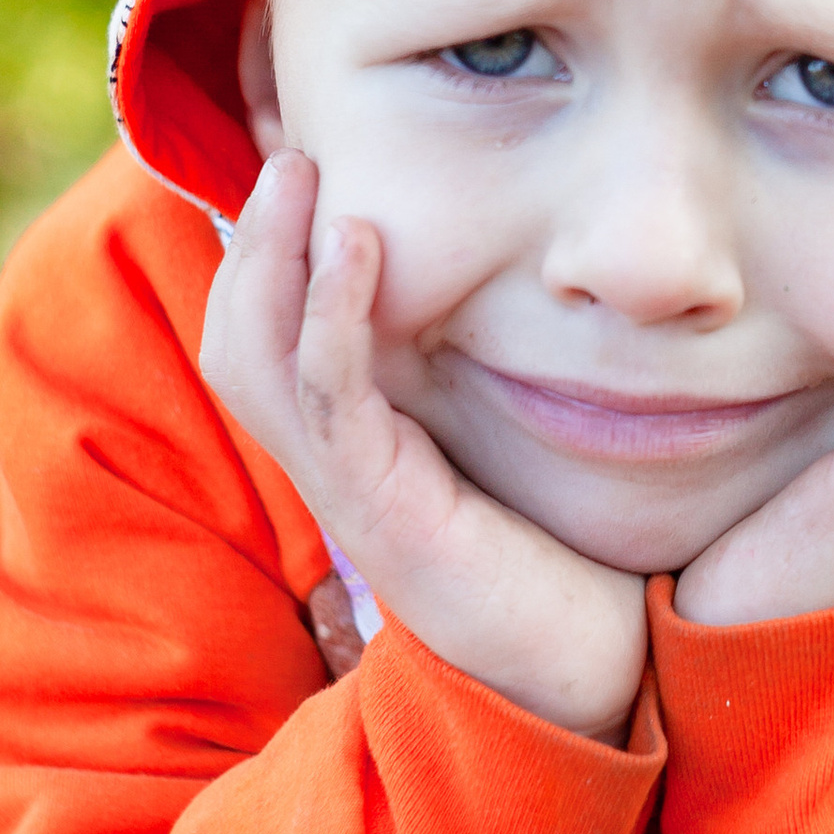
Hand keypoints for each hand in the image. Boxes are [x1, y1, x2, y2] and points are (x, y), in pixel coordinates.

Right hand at [200, 152, 649, 740]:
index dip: (269, 255)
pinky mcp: (391, 515)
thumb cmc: (572, 564)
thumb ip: (497, 377)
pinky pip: (333, 398)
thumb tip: (530, 282)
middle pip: (235, 343)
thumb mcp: (518, 446)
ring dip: (273, 259)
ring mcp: (356, 495)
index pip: (271, 341)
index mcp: (360, 451)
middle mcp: (339, 470)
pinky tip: (358, 242)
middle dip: (251, 242)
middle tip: (288, 153)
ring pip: (258, 364)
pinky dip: (334, 313)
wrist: (598, 680)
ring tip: (301, 174)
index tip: (301, 167)